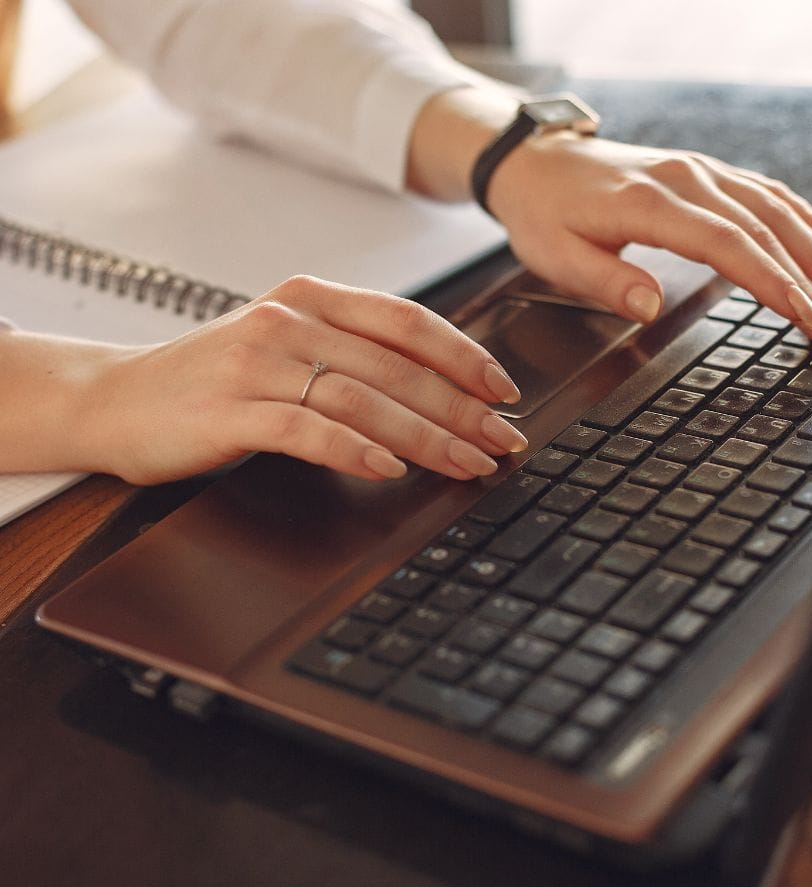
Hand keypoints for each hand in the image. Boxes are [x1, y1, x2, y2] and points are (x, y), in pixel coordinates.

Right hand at [78, 276, 526, 484]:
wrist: (112, 399)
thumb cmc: (211, 380)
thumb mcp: (284, 346)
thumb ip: (349, 353)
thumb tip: (437, 389)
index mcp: (310, 297)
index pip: (407, 321)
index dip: (464, 356)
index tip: (504, 391)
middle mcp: (288, 320)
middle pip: (397, 365)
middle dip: (462, 408)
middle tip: (504, 440)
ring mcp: (257, 362)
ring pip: (363, 397)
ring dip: (426, 435)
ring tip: (468, 464)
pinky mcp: (231, 409)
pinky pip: (307, 429)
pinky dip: (355, 449)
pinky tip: (390, 469)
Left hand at [487, 132, 811, 344]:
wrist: (536, 162)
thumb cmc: (544, 213)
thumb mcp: (555, 256)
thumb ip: (605, 281)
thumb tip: (649, 307)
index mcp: (651, 204)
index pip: (727, 244)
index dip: (771, 282)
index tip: (806, 316)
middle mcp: (686, 179)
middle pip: (764, 229)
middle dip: (810, 280)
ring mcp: (700, 171)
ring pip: (775, 208)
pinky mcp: (704, 173)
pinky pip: (765, 192)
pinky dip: (803, 219)